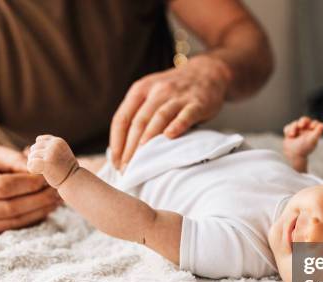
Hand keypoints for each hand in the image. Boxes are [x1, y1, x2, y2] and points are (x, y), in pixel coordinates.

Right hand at [0, 144, 60, 233]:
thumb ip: (14, 159)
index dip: (28, 183)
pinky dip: (34, 217)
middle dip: (38, 198)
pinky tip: (48, 207)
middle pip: (10, 207)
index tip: (46, 177)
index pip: (2, 187)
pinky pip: (15, 226)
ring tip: (56, 198)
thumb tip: (38, 170)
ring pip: (15, 220)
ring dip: (40, 209)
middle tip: (56, 189)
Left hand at [27, 135, 78, 187]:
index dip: (40, 150)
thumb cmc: (66, 169)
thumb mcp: (60, 152)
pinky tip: (41, 172)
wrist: (74, 180)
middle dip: (37, 157)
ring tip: (47, 170)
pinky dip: (33, 169)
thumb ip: (50, 146)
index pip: (39, 140)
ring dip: (36, 164)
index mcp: (58, 141)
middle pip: (34, 148)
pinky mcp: (47, 162)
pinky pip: (31, 164)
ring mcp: (51, 153)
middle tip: (48, 166)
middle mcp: (55, 144)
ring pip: (32, 156)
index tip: (49, 159)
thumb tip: (34, 142)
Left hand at [110, 55, 230, 169]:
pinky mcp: (197, 103)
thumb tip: (122, 149)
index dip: (116, 142)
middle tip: (127, 169)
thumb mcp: (151, 94)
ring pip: (159, 118)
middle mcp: (157, 91)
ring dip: (149, 140)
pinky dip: (177, 126)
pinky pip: (185, 115)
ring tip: (142, 161)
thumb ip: (138, 114)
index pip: (122, 118)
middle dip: (130, 148)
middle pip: (139, 122)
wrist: (207, 72)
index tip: (115, 162)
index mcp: (140, 90)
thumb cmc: (174, 91)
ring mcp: (177, 96)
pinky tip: (170, 138)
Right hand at [283, 116, 322, 159]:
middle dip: (303, 121)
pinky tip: (289, 136)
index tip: (312, 127)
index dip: (314, 123)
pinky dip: (288, 131)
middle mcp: (305, 132)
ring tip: (292, 134)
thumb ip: (318, 132)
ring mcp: (297, 132)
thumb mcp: (312, 140)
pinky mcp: (289, 134)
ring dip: (293, 127)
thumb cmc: (304, 149)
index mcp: (313, 133)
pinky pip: (288, 127)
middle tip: (301, 125)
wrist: (292, 156)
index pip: (314, 124)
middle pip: (305, 120)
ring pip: (295, 123)